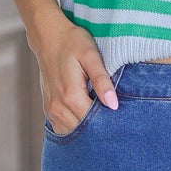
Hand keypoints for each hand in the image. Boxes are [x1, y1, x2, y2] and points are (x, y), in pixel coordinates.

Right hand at [32, 9, 118, 134]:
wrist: (48, 37)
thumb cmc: (72, 43)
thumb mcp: (91, 56)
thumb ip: (102, 81)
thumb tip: (113, 104)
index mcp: (70, 95)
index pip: (94, 122)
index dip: (109, 123)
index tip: (122, 119)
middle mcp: (57, 107)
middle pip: (84, 131)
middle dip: (100, 129)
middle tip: (115, 122)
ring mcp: (50, 110)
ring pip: (73, 133)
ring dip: (87, 130)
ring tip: (102, 119)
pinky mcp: (48, 110)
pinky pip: (63, 128)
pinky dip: (76, 127)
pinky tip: (87, 119)